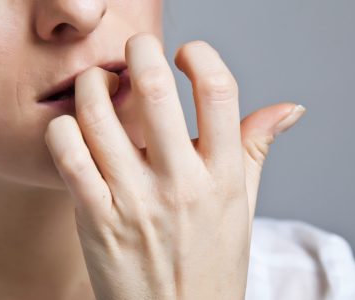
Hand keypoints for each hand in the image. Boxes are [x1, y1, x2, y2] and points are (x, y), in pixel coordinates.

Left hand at [44, 33, 305, 299]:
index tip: (186, 53)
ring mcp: (136, 202)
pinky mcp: (96, 220)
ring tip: (99, 83)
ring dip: (93, 83)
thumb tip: (291, 107)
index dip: (201, 54)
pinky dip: (63, 128)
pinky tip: (74, 127)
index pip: (220, 92)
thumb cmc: (213, 262)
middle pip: (156, 89)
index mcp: (223, 176)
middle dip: (141, 50)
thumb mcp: (243, 205)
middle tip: (137, 49)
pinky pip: (68, 156)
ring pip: (99, 115)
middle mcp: (182, 184)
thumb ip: (257, 147)